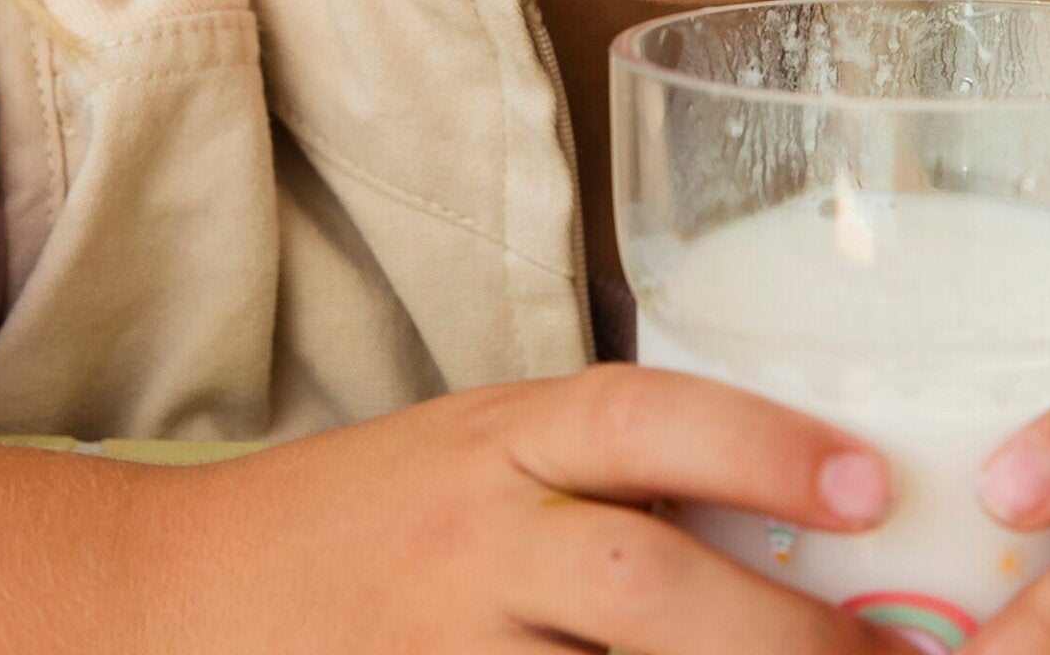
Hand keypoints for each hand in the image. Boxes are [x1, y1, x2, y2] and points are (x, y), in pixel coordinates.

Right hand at [156, 362, 914, 654]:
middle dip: (776, 636)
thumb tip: (802, 522)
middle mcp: (469, 540)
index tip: (868, 484)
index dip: (759, 445)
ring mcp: (438, 646)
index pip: (637, 418)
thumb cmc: (367, 522)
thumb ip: (603, 477)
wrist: (180, 595)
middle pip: (639, 581)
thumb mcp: (478, 456)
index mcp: (497, 442)